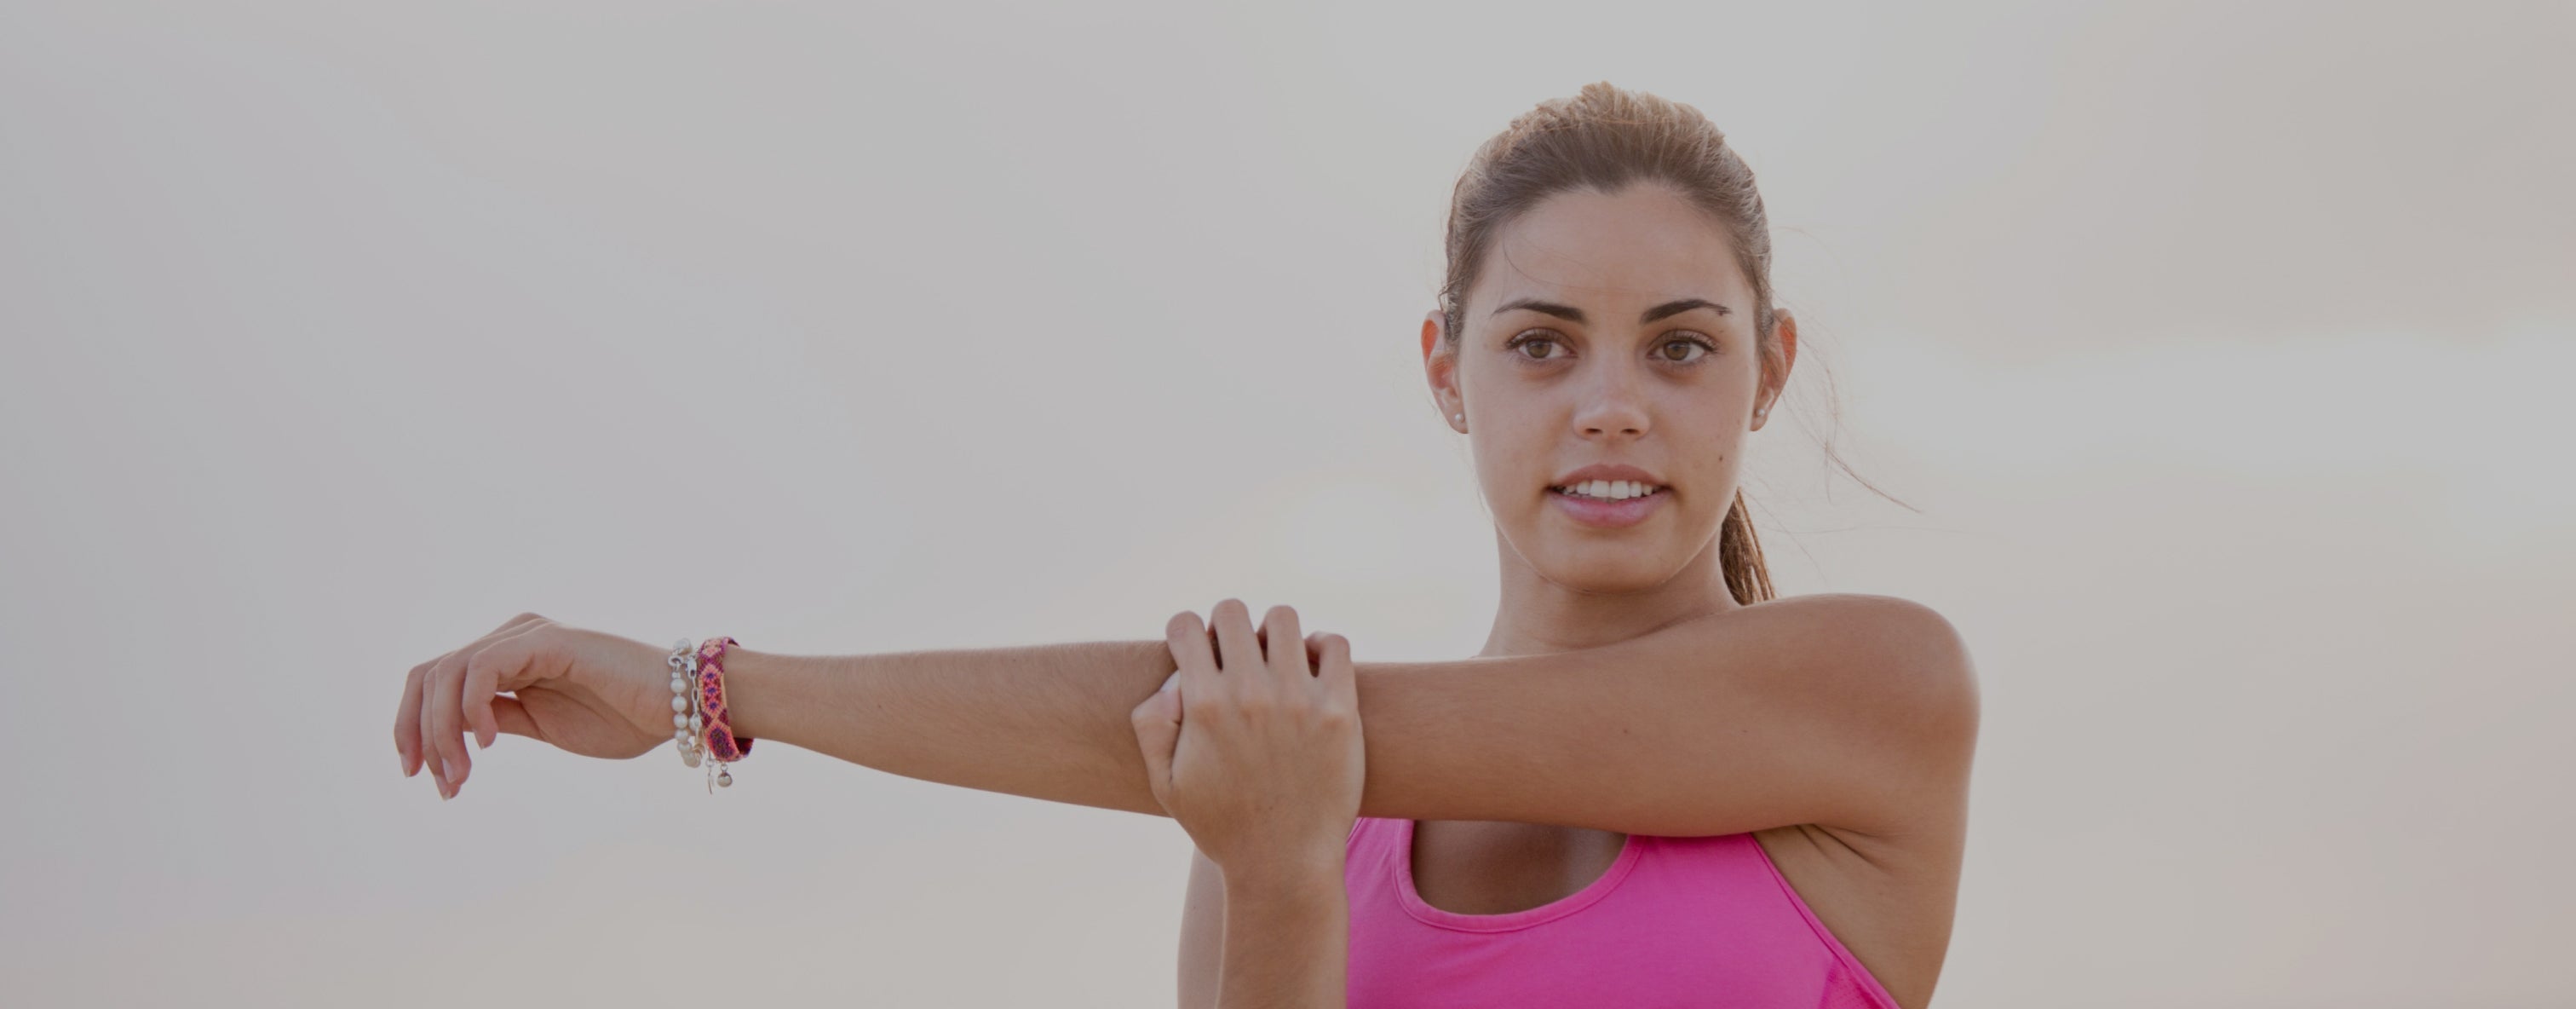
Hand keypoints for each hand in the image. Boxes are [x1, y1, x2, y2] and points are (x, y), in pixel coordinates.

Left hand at [393, 612, 675, 798]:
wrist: (680, 708)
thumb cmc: (624, 718)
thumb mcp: (543, 726)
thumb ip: (499, 720)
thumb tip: (451, 737)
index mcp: (507, 658)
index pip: (435, 682)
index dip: (413, 728)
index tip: (419, 777)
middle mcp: (510, 638)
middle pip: (428, 676)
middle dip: (419, 734)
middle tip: (437, 783)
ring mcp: (526, 634)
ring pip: (447, 673)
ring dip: (443, 732)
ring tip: (461, 775)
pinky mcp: (546, 639)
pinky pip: (482, 667)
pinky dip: (473, 708)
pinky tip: (491, 742)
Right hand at [1128, 599, 1363, 875]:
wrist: (1284, 863)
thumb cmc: (1222, 825)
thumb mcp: (1165, 783)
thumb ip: (1151, 725)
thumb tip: (1174, 680)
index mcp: (1202, 706)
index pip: (1187, 625)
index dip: (1186, 634)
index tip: (1197, 655)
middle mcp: (1249, 693)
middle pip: (1232, 611)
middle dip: (1226, 628)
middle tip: (1236, 659)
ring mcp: (1298, 699)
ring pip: (1283, 617)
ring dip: (1274, 632)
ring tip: (1276, 661)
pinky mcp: (1339, 710)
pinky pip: (1335, 644)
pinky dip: (1322, 646)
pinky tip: (1312, 668)